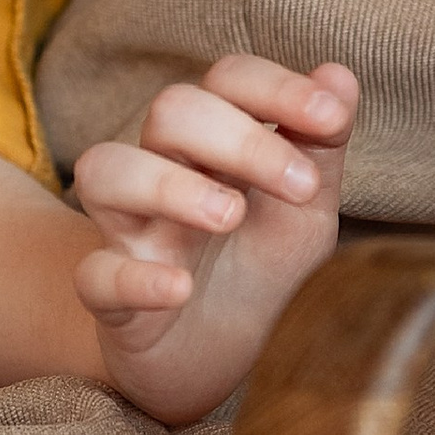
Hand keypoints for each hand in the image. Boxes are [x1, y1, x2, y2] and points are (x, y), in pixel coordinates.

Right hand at [72, 53, 357, 419]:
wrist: (213, 359)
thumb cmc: (255, 266)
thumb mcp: (303, 208)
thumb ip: (320, 146)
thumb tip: (338, 75)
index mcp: (215, 142)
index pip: (228, 79)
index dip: (276, 87)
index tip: (332, 120)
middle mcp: (164, 171)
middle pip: (171, 111)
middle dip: (239, 137)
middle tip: (301, 185)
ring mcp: (130, 231)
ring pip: (107, 171)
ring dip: (169, 185)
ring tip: (230, 216)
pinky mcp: (109, 297)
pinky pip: (96, 275)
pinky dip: (134, 278)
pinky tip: (179, 288)